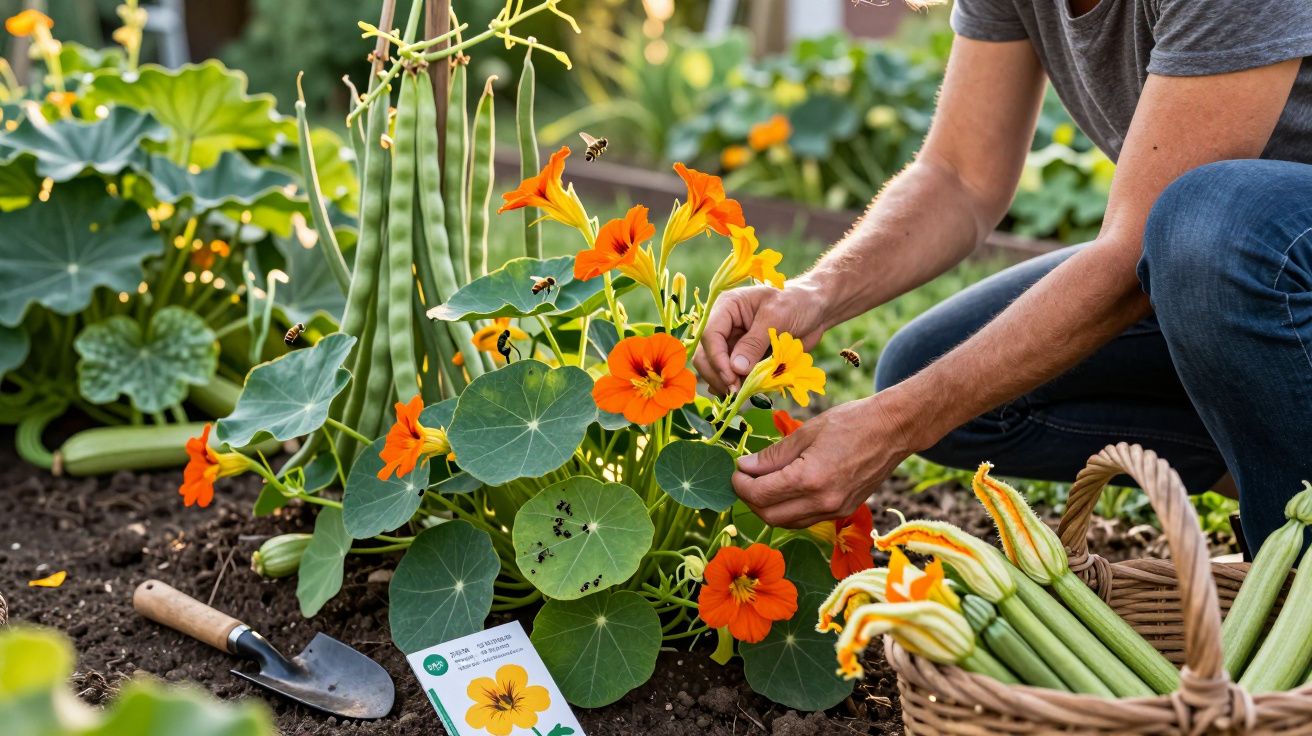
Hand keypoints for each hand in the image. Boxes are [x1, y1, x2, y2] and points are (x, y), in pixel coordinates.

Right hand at [693, 284, 826, 395]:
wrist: (815, 309)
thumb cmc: (796, 302)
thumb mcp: (776, 317)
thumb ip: (754, 342)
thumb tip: (736, 369)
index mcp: (727, 307)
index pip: (709, 334)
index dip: (717, 358)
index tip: (731, 378)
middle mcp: (725, 326)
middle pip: (706, 355)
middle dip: (718, 374)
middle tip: (736, 392)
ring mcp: (733, 344)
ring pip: (716, 369)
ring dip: (727, 384)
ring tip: (746, 393)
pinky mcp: (743, 359)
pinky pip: (733, 376)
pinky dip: (738, 386)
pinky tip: (748, 392)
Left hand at [733, 395, 919, 527]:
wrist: (893, 429)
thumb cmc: (850, 422)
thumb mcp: (806, 432)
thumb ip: (773, 455)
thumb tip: (745, 467)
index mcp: (810, 478)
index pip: (760, 494)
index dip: (741, 484)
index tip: (736, 470)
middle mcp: (822, 501)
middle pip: (769, 516)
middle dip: (750, 499)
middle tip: (745, 478)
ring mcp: (835, 510)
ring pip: (787, 523)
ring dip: (768, 508)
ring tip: (762, 484)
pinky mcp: (844, 511)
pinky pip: (806, 519)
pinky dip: (789, 510)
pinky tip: (785, 491)